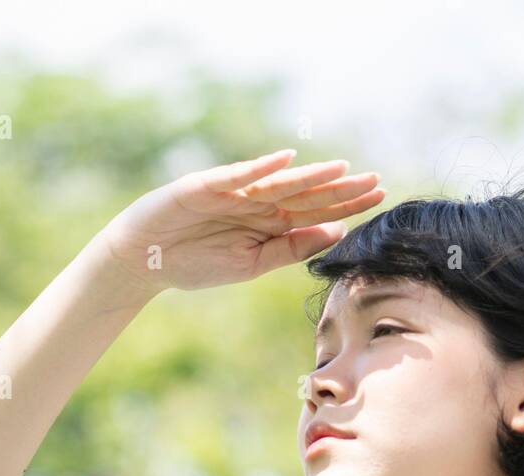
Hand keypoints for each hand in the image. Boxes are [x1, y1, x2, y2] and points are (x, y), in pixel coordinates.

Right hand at [98, 149, 385, 297]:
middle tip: (376, 180)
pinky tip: (285, 161)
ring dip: (310, 176)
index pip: (315, 212)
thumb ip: (290, 248)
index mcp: (268, 224)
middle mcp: (255, 203)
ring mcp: (232, 192)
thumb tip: (335, 233)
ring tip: (342, 169)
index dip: (346, 204)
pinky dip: (260, 168)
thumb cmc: (195, 264)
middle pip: (304, 194)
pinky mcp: (205, 186)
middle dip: (339, 188)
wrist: (144, 262)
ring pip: (278, 183)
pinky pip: (237, 176)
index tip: (379, 199)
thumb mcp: (251, 264)